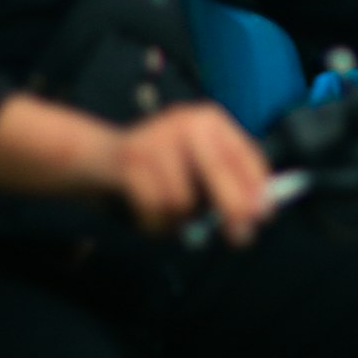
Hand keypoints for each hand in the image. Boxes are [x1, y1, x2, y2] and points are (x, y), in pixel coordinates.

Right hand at [105, 103, 272, 244]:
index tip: (265, 214)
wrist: (92, 158)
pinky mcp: (131, 161)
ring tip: (166, 214)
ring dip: (178, 219)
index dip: (257, 187)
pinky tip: (146, 213)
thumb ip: (223, 184)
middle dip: (233, 208)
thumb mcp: (193, 168)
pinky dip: (155, 223)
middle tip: (241, 236)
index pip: (244, 153)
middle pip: (221, 171)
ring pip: (185, 199)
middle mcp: (187, 122)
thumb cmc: (153, 170)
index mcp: (208, 120)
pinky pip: (156, 208)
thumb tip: (254, 213)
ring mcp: (158, 138)